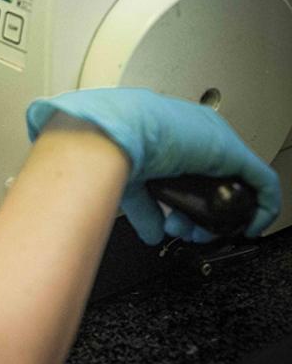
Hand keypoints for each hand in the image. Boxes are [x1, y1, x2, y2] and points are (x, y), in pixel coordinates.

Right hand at [26, 88, 280, 244]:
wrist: (108, 132)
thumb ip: (142, 206)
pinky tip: (251, 225)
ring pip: (229, 184)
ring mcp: (211, 142)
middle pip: (209, 179)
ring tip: (197, 231)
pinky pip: (260, 182)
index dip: (184, 199)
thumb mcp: (125, 180)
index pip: (187, 168)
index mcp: (162, 133)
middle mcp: (189, 134)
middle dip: (199, 212)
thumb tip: (150, 230)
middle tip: (186, 229)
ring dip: (217, 216)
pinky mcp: (230, 152)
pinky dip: (261, 207)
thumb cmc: (103, 143)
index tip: (177, 219)